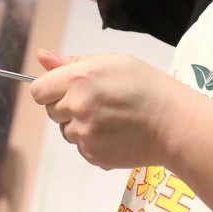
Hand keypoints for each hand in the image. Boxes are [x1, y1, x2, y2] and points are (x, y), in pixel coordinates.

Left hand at [32, 50, 192, 168]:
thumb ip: (71, 62)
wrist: (174, 123)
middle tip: (97, 101)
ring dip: (79, 125)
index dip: (50, 89)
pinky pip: (81, 147)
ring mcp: (84, 134)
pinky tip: (115, 132)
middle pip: (51, 110)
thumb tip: (41, 57)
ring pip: (66, 130)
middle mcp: (77, 107)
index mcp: (78, 79)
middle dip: (67, 106)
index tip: (65, 89)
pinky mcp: (92, 154)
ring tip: (110, 117)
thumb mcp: (111, 62)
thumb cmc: (146, 86)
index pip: (38, 91)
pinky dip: (92, 141)